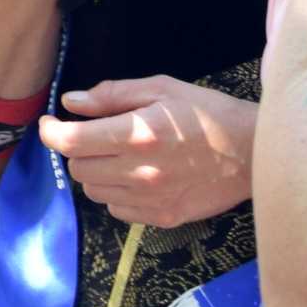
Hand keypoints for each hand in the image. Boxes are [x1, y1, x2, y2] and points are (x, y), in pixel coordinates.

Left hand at [41, 76, 254, 227]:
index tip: (51, 123)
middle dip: (79, 149)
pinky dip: (117, 193)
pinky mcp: (162, 218)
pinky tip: (137, 176)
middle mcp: (139, 172)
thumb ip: (112, 95)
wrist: (255, 154)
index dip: (51, 132)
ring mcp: (150, 200)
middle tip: (97, 135)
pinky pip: (117, 209)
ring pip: (94, 191)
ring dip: (97, 171)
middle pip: (77, 168)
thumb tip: (72, 103)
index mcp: (137, 135)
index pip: (70, 142)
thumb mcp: (162, 89)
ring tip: (120, 155)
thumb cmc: (209, 114)